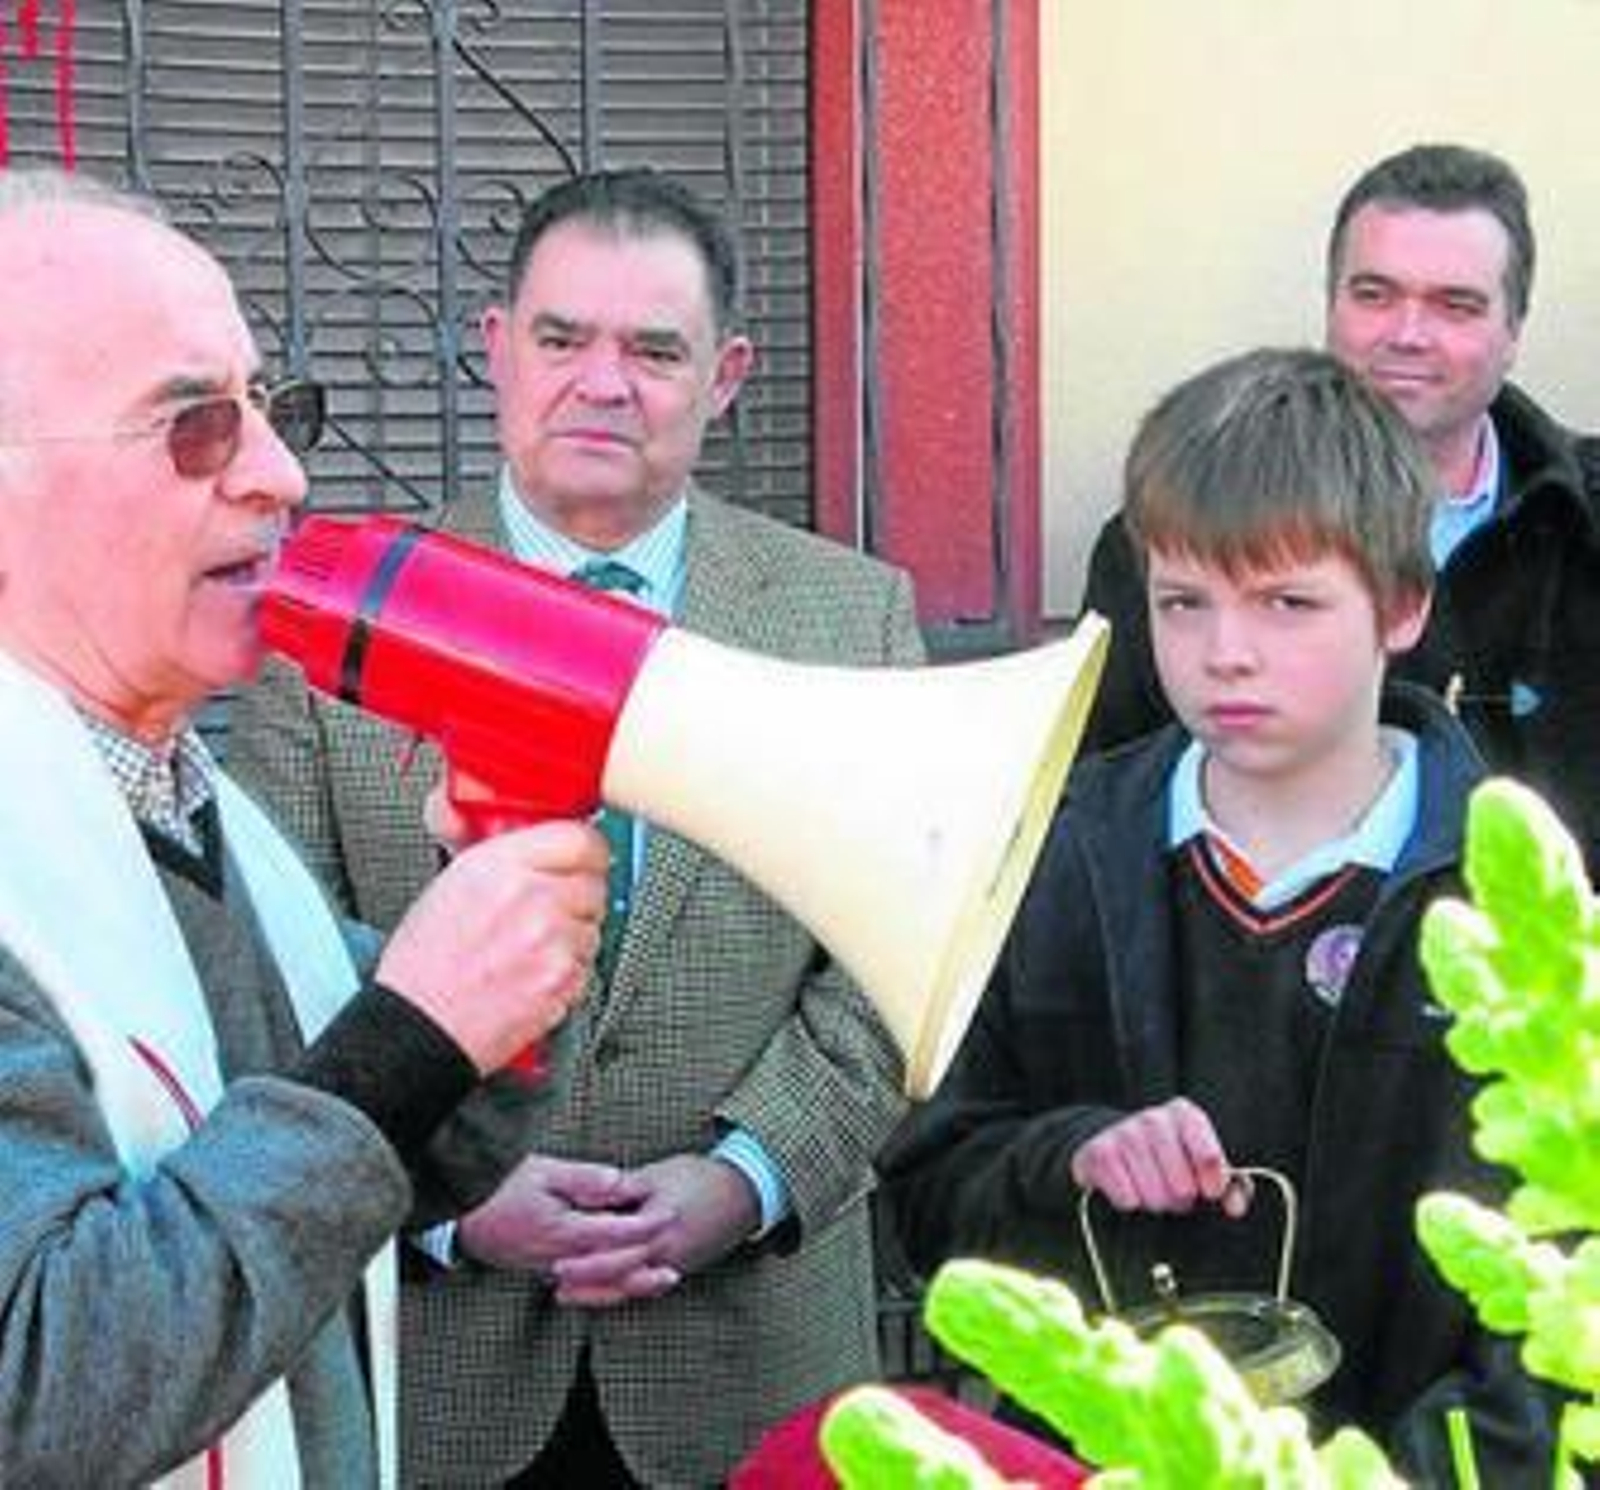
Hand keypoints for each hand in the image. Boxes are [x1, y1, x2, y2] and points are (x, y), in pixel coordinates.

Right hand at [377, 820, 605, 1072]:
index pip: (579, 837)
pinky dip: (568, 972)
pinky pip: (587, 964)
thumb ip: (502, 856)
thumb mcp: (451, 885)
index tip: (581, 859)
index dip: (583, 850)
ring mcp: (552, 938)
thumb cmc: (424, 966)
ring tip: (530, 950)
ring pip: (594, 925)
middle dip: (577, 895)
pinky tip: (531, 975)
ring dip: (573, 936)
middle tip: (551, 910)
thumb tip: (534, 839)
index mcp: (498, 865)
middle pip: (594, 880)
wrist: (420, 1025)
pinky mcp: (564, 978)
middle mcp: (530, 896)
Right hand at [458, 1155, 673, 1280]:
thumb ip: (583, 1178)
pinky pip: (580, 1285)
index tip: (671, 1214)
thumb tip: (619, 1181)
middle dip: (646, 1268)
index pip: (615, 1234)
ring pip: (598, 1284)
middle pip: (611, 1270)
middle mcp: (557, 1257)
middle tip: (677, 1266)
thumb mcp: (543, 1170)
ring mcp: (546, 1268)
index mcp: (563, 1230)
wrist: (457, 1210)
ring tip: (661, 1283)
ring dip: (631, 1284)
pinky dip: (606, 1287)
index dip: (647, 1225)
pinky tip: (621, 1283)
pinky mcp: (538, 1270)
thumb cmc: (498, 1185)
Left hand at [547, 1153, 760, 1307]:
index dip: (584, 1256)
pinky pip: (647, 1286)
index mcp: (658, 1224)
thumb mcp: (660, 1174)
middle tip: (556, 1279)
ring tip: (568, 1293)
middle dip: (585, 1279)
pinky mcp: (682, 1267)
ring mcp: (676, 1264)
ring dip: (599, 1291)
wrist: (745, 1192)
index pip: (614, 1247)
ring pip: (631, 1286)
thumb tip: (593, 1193)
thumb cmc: (701, 1178)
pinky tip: (606, 1289)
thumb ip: (626, 1187)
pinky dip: (623, 1289)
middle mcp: (667, 1251)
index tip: (557, 1258)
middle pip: (619, 1273)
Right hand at [1070, 1097, 1248, 1216]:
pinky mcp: (1100, 1153)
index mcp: (1185, 1115)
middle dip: (1180, 1197)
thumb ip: (1231, 1185)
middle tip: (1174, 1189)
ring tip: (1152, 1188)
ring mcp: (1124, 1134)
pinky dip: (1131, 1202)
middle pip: (1182, 1185)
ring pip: (1154, 1195)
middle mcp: (1153, 1119)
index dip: (1213, 1185)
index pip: (1209, 1158)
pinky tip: (1129, 1186)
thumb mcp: (1202, 1161)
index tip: (1208, 1192)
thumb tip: (1234, 1207)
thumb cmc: (1168, 1156)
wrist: (1114, 1142)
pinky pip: (1127, 1199)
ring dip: (1156, 1201)